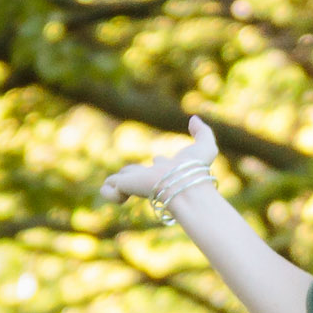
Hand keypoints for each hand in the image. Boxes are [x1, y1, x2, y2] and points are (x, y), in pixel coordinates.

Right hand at [100, 114, 216, 203]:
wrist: (182, 185)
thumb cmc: (194, 170)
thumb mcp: (205, 147)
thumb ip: (202, 131)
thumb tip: (193, 119)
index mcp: (168, 169)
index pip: (160, 165)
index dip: (159, 161)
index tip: (159, 160)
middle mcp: (151, 176)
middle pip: (137, 174)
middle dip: (132, 174)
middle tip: (127, 177)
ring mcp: (137, 182)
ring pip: (121, 183)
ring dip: (117, 185)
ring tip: (115, 188)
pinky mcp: (125, 186)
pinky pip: (108, 189)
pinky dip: (108, 191)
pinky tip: (117, 193)